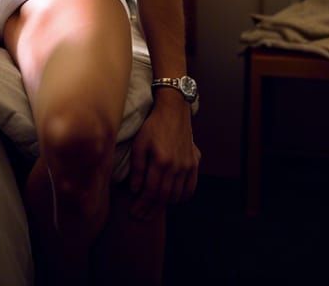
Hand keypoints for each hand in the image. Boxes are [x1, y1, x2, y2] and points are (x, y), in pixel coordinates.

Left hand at [127, 90, 199, 216]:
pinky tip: (173, 200)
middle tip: (141, 216)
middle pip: (164, 196)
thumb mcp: (139, 143)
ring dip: (165, 205)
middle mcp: (176, 166)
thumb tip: (135, 190)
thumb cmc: (153, 126)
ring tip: (153, 210)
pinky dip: (182, 197)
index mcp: (161, 161)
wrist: (173, 112)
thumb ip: (137, 167)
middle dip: (151, 209)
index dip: (142, 204)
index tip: (134, 212)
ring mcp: (188, 166)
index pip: (151, 191)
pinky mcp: (194, 163)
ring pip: (177, 195)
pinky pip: (191, 188)